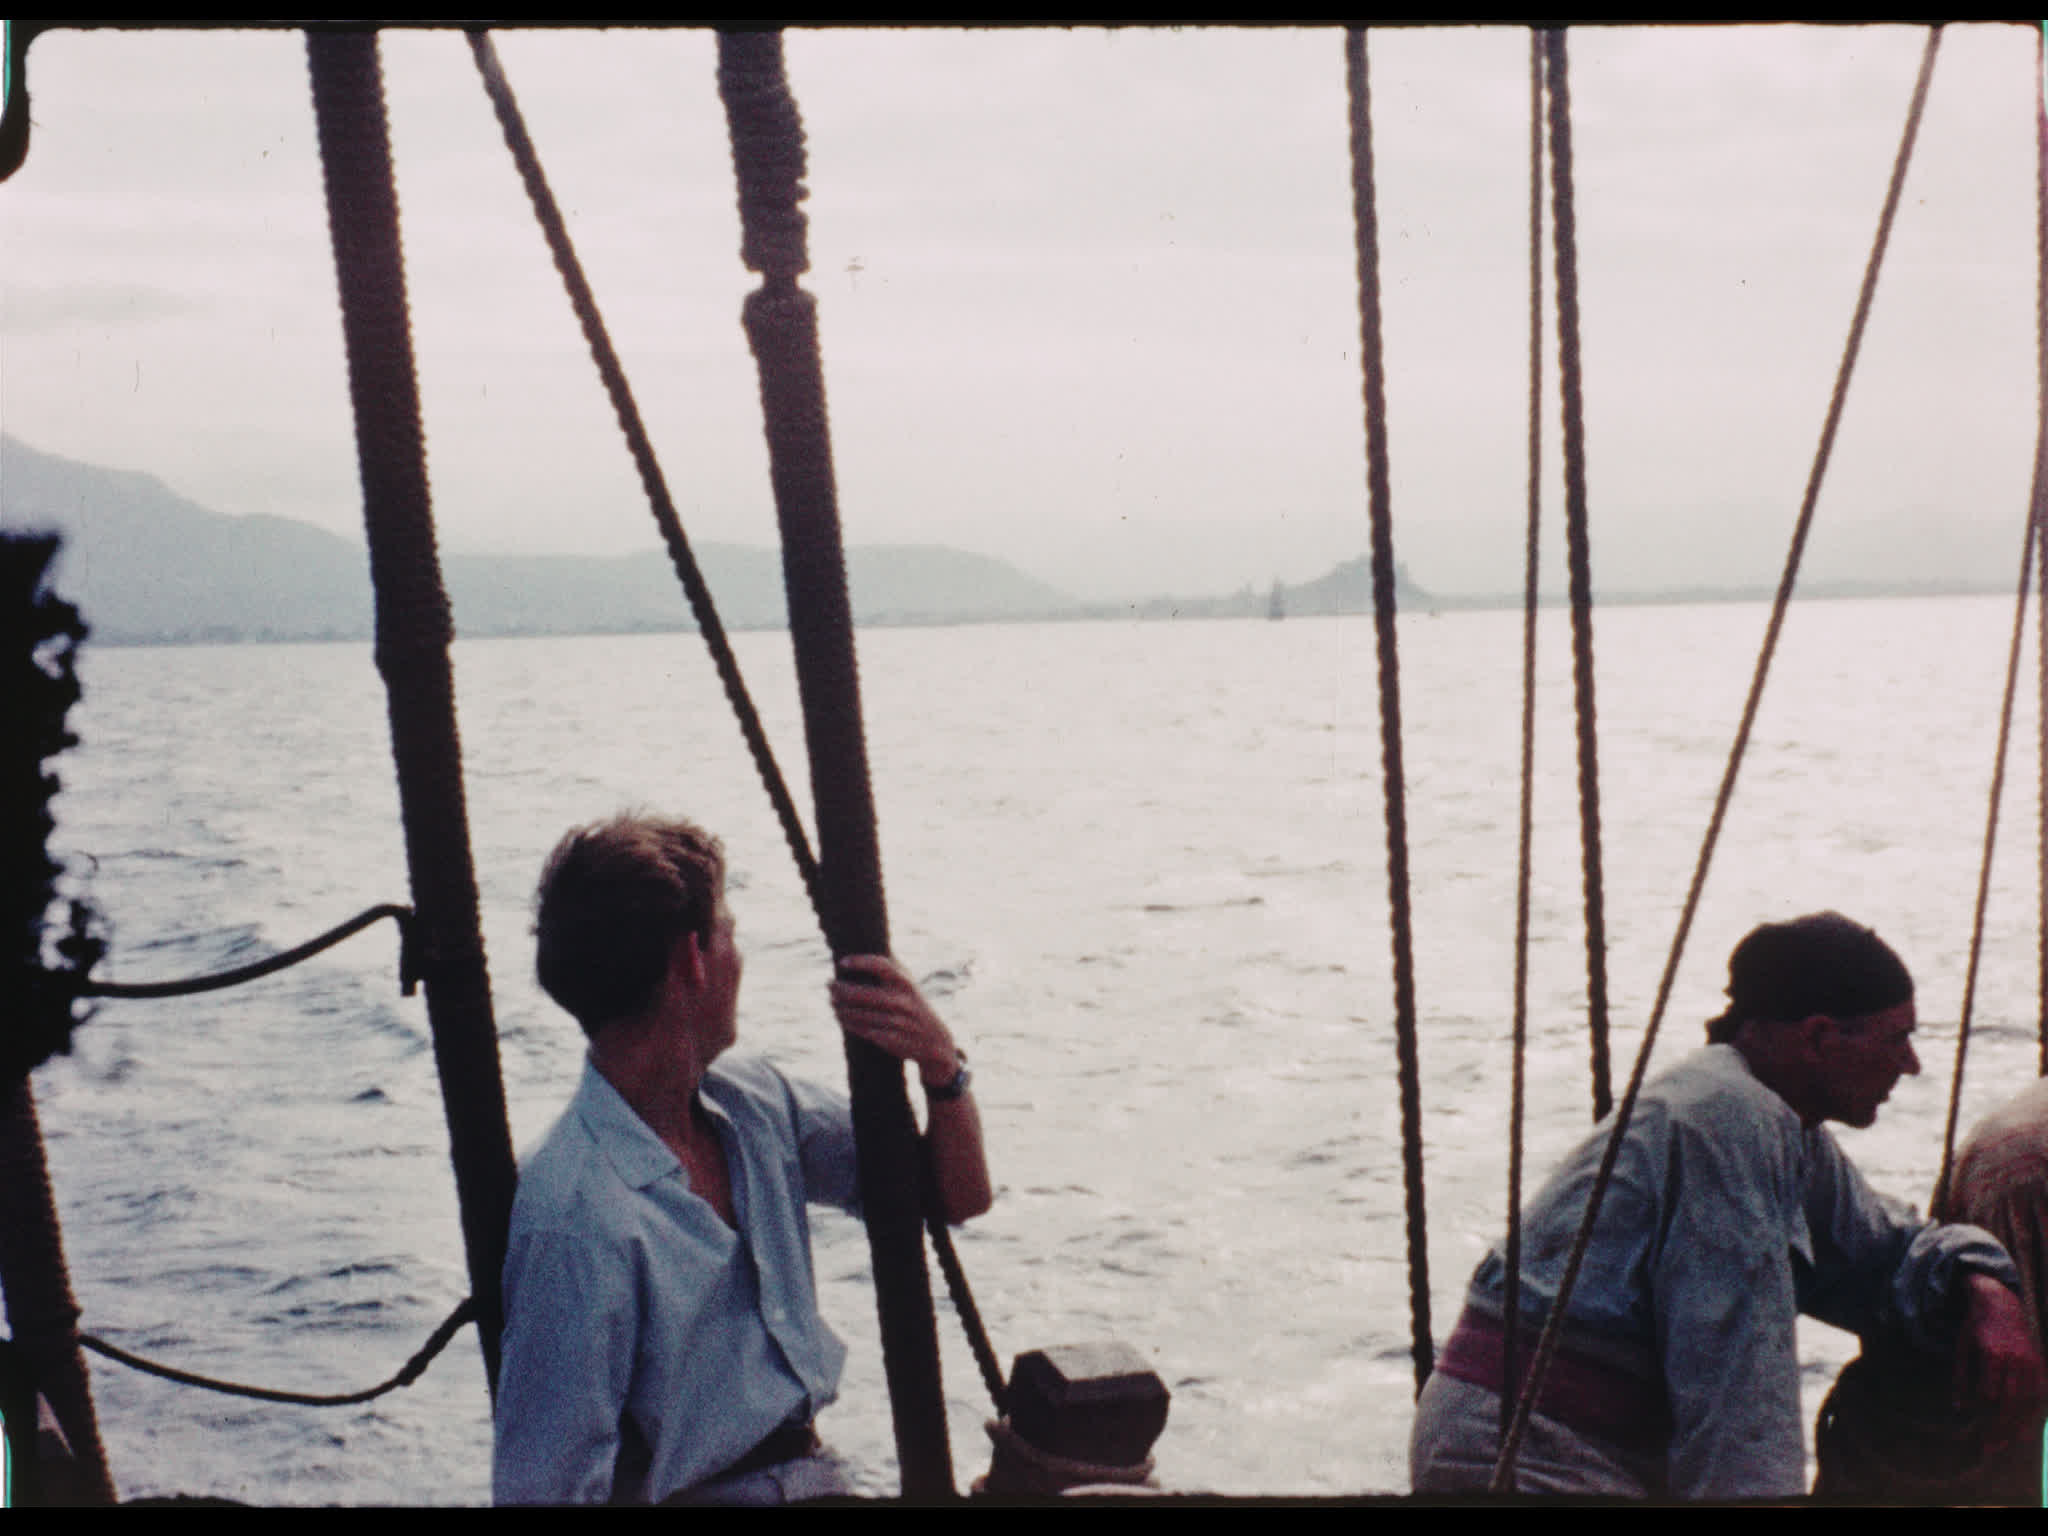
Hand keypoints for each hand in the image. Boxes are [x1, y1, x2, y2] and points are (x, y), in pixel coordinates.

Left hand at [829, 955, 961, 1085]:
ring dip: (842, 1009)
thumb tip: (867, 942)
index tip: (842, 962)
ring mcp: (899, 1022)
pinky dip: (850, 1024)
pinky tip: (840, 1018)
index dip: (861, 962)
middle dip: (842, 990)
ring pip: (862, 1015)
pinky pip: (865, 1031)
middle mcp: (903, 1001)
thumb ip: (890, 968)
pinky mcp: (893, 1039)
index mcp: (906, 983)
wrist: (934, 1040)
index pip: (882, 967)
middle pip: (865, 994)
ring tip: (832, 1003)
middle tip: (829, 985)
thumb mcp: (907, 984)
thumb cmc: (913, 1005)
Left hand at [1956, 1273, 2045, 1435]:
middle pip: (2011, 1402)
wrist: (2000, 1302)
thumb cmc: (1975, 1327)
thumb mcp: (1962, 1348)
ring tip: (2008, 1443)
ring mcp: (2030, 1362)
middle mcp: (2015, 1359)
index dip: (1983, 1413)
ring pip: (2028, 1401)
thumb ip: (1961, 1378)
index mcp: (1992, 1354)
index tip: (1976, 1430)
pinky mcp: (2039, 1364)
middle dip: (2001, 1427)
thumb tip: (1959, 1409)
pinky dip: (2036, 1412)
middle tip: (1990, 1447)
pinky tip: (2028, 1428)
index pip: (1989, 1393)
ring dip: (2018, 1425)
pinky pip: (2040, 1394)